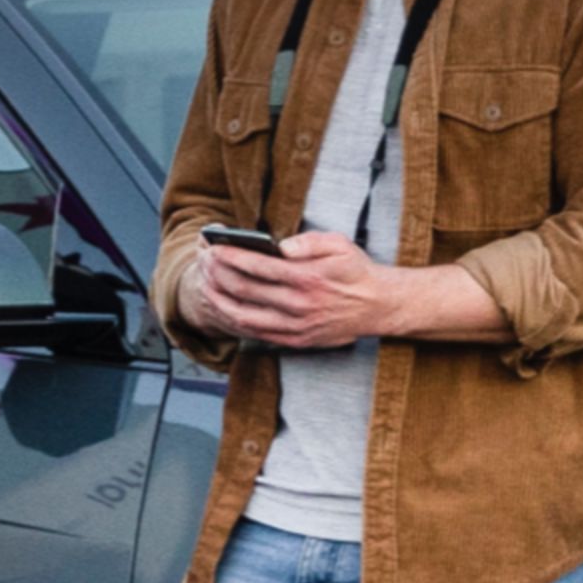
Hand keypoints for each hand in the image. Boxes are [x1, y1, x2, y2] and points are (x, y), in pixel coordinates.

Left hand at [196, 230, 399, 349]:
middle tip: (204, 262)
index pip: (258, 266)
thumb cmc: (355, 272)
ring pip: (244, 316)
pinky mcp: (296, 341)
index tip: (213, 247)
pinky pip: (257, 333)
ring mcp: (296, 327)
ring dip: (219, 300)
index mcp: (308, 278)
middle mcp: (299, 305)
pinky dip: (235, 321)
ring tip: (205, 286)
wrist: (379, 307)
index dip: (230, 256)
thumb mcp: (339, 244)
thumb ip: (308, 242)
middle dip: (218, 274)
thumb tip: (280, 245)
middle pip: (245, 289)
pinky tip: (224, 308)